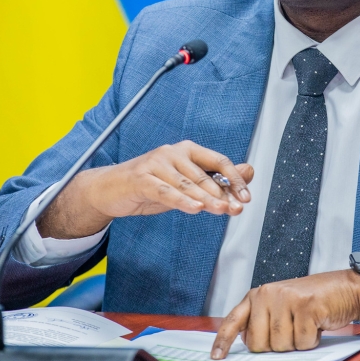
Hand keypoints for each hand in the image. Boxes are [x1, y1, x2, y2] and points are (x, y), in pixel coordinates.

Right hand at [37, 140, 253, 238]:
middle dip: (223, 194)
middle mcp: (173, 152)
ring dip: (206, 199)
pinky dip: (182, 200)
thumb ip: (215, 179)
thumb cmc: (151, 185)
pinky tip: (195, 208)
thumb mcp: (185, 184)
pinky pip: (165, 191)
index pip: (218, 161)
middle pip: (204, 175)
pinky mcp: (141, 178)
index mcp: (187, 150)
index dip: (235, 178)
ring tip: (221, 210)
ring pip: (187, 183)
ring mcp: (156, 164)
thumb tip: (249, 171)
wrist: (110, 189)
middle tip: (236, 209)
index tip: (246, 197)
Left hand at [210, 270, 359, 358]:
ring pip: (281, 345)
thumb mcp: (281, 306)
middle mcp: (267, 294)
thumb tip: (248, 344)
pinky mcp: (305, 306)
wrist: (344, 288)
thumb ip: (262, 321)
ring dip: (297, 342)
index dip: (223, 341)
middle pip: (260, 343)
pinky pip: (302, 342)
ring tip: (306, 324)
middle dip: (277, 345)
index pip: (234, 320)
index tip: (216, 357)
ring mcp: (286, 299)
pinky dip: (312, 340)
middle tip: (292, 329)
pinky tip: (317, 323)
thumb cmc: (312, 302)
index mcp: (258, 295)